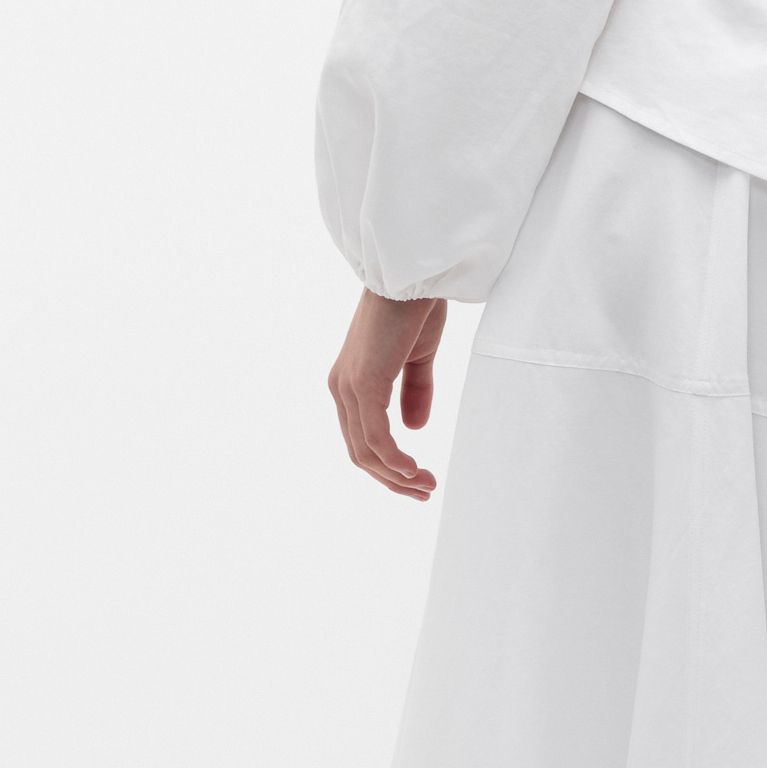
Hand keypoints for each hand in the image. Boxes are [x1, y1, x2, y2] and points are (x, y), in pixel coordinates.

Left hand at [327, 290, 447, 498]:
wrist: (412, 275)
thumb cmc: (415, 308)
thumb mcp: (418, 358)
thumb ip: (415, 392)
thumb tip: (414, 429)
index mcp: (351, 382)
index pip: (362, 438)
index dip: (388, 465)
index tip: (419, 478)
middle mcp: (341, 388)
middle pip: (360, 452)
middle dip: (392, 480)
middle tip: (424, 492)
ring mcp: (349, 387)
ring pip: (366, 451)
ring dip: (396, 476)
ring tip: (425, 486)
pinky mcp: (363, 384)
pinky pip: (375, 437)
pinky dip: (394, 460)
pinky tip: (413, 470)